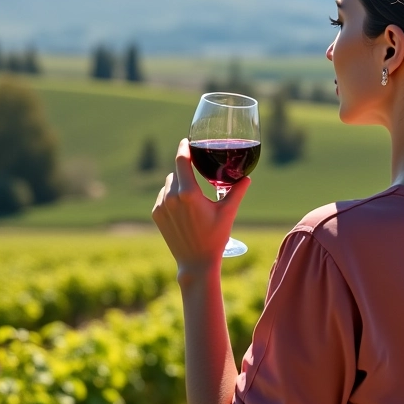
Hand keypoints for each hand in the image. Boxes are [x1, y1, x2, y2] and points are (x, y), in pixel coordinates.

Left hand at [152, 139, 249, 276]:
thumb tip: (247, 177)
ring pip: (169, 183)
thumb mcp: (227, 213)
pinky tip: (183, 205)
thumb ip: (236, 192)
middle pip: (177, 172)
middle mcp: (172, 197)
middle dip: (186, 169)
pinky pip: (163, 196)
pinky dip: (171, 195)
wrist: (195, 263)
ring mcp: (161, 206)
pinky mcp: (156, 214)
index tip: (186, 140)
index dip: (184, 147)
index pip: (181, 160)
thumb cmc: (214, 238)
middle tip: (197, 170)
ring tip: (192, 193)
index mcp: (189, 193)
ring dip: (178, 183)